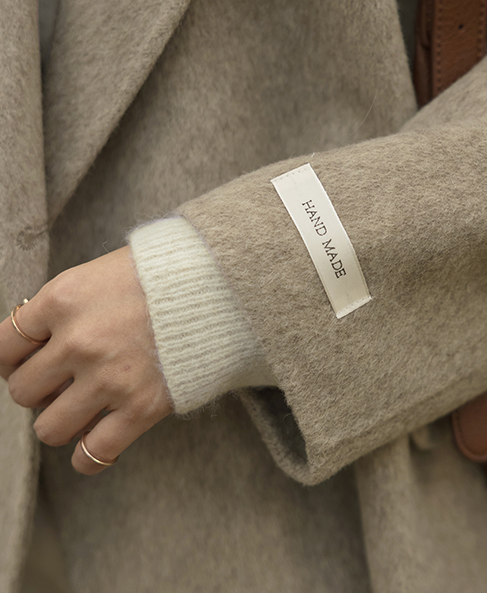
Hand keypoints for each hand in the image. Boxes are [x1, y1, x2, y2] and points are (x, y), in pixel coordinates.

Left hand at [0, 247, 172, 474]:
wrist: (222, 286)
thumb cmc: (164, 274)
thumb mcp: (104, 271)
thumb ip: (66, 304)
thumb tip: (37, 338)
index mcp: (64, 299)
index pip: (2, 345)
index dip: (11, 360)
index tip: (28, 362)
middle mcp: (79, 341)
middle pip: (22, 390)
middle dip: (39, 389)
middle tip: (62, 382)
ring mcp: (109, 378)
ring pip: (49, 428)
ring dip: (60, 422)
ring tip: (81, 409)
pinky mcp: (142, 407)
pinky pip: (93, 454)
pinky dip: (88, 457)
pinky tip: (95, 445)